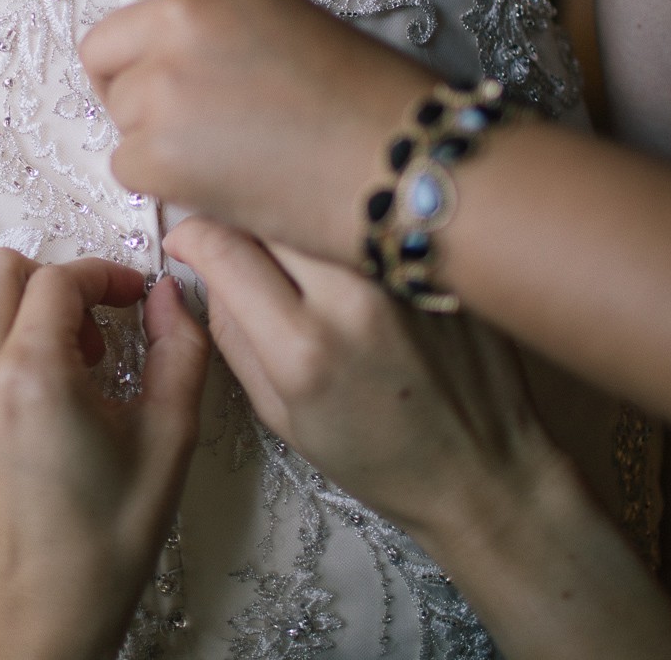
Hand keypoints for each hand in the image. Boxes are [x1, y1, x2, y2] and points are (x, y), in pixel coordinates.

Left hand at [0, 252, 208, 659]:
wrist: (44, 608)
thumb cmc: (108, 534)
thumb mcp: (169, 440)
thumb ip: (180, 352)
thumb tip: (170, 291)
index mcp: (35, 374)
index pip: (60, 278)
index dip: (104, 276)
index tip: (130, 298)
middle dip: (49, 284)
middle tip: (82, 338)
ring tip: (12, 332)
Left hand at [79, 0, 433, 263]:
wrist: (406, 165)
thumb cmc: (371, 103)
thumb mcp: (292, 27)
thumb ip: (227, 33)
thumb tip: (180, 72)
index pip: (145, 17)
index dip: (166, 57)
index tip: (212, 87)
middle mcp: (180, 15)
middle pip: (108, 58)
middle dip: (137, 92)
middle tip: (195, 129)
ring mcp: (161, 83)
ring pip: (121, 117)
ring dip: (158, 141)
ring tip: (234, 159)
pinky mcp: (154, 152)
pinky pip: (127, 167)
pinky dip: (165, 185)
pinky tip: (228, 185)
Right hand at [163, 218, 564, 554]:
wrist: (486, 470)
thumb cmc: (378, 456)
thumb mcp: (280, 415)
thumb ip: (231, 334)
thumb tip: (200, 267)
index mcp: (302, 348)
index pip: (222, 246)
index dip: (189, 231)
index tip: (184, 236)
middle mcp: (353, 298)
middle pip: (268, 206)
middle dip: (236, 206)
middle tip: (229, 220)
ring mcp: (402, 272)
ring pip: (320, 199)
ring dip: (291, 203)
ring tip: (284, 222)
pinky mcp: (437, 258)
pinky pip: (373, 211)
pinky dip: (344, 212)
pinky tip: (340, 232)